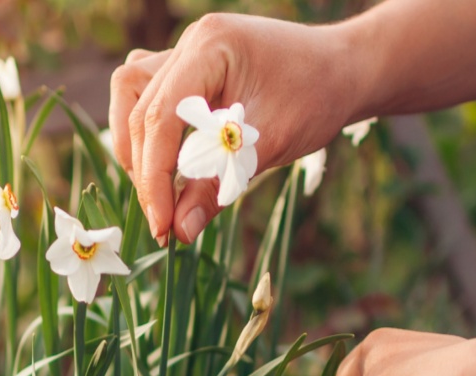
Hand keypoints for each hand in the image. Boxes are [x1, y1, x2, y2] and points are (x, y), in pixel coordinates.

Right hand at [109, 14, 361, 244]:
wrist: (344, 70)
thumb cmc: (317, 97)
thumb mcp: (271, 145)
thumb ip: (220, 185)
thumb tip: (180, 231)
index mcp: (211, 46)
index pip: (162, 117)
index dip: (155, 177)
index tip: (161, 225)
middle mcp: (190, 43)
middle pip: (139, 108)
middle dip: (147, 171)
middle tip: (164, 222)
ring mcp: (185, 52)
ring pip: (131, 96)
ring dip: (137, 147)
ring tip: (160, 193)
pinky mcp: (188, 68)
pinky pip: (148, 96)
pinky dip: (150, 133)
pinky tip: (169, 165)